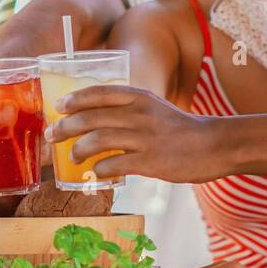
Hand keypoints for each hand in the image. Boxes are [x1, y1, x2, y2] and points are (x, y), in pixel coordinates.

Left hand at [45, 84, 223, 183]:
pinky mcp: (149, 162)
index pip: (98, 92)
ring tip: (72, 158)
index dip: (74, 99)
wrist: (213, 145)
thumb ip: (128, 108)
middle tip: (52, 135)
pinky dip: (99, 171)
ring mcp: (143, 138)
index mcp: (139, 96)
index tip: (58, 106)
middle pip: (90, 117)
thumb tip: (93, 119)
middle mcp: (138, 113)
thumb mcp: (154, 106)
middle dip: (65, 127)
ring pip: (97, 141)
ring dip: (78, 151)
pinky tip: (95, 174)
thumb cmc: (178, 129)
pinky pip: (113, 165)